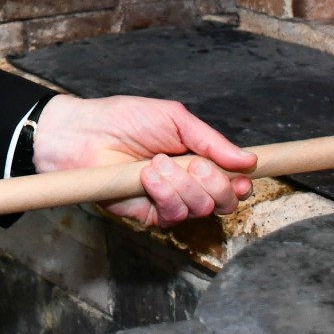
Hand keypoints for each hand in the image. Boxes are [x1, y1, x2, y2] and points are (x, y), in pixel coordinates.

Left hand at [32, 95, 256, 227]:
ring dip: (184, 185)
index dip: (242, 182)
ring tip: (158, 162)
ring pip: (201, 209)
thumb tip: (248, 160)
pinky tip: (149, 176)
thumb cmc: (125, 119)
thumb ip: (211, 141)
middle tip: (193, 165)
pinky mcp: (150, 215)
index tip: (243, 176)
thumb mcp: (175, 119)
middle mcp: (188, 183)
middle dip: (215, 183)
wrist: (85, 134)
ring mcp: (169, 201)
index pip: (232, 180)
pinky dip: (166, 195)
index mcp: (197, 158)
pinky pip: (174, 215)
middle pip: (224, 201)